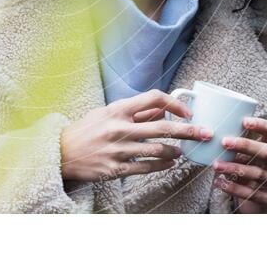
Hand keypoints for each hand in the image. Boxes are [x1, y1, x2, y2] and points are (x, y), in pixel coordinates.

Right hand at [60, 89, 214, 181]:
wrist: (60, 153)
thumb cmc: (85, 130)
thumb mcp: (107, 113)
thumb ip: (134, 111)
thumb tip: (161, 109)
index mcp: (118, 109)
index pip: (154, 98)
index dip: (175, 103)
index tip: (187, 112)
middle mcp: (120, 128)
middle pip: (164, 127)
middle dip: (189, 130)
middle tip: (205, 133)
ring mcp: (119, 150)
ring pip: (159, 150)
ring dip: (176, 151)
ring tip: (182, 151)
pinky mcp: (116, 169)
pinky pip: (146, 168)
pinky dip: (162, 166)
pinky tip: (169, 164)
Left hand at [210, 116, 266, 212]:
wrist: (255, 201)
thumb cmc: (245, 170)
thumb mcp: (243, 156)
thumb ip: (235, 143)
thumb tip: (208, 129)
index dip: (261, 125)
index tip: (244, 121)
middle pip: (265, 152)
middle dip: (244, 146)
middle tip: (224, 142)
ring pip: (256, 173)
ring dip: (234, 168)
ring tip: (216, 165)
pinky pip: (251, 193)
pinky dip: (233, 188)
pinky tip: (219, 182)